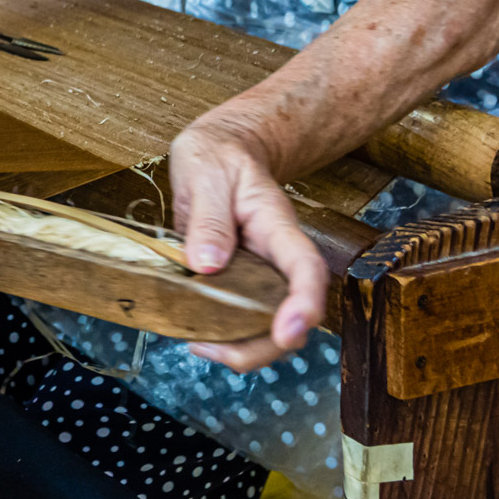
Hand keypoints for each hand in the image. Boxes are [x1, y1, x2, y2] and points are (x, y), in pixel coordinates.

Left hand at [170, 119, 327, 371]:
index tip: (286, 334)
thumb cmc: (218, 157)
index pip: (306, 268)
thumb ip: (208, 216)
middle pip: (290, 314)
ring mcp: (257, 275)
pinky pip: (238, 318)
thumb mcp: (207, 173)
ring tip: (197, 342)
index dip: (304, 305)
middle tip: (212, 348)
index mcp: (277, 227)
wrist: (221, 150)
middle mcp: (274, 259)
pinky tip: (192, 329)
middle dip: (261, 346)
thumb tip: (206, 264)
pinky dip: (220, 333)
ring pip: (265, 325)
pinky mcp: (236, 283)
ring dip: (238, 346)